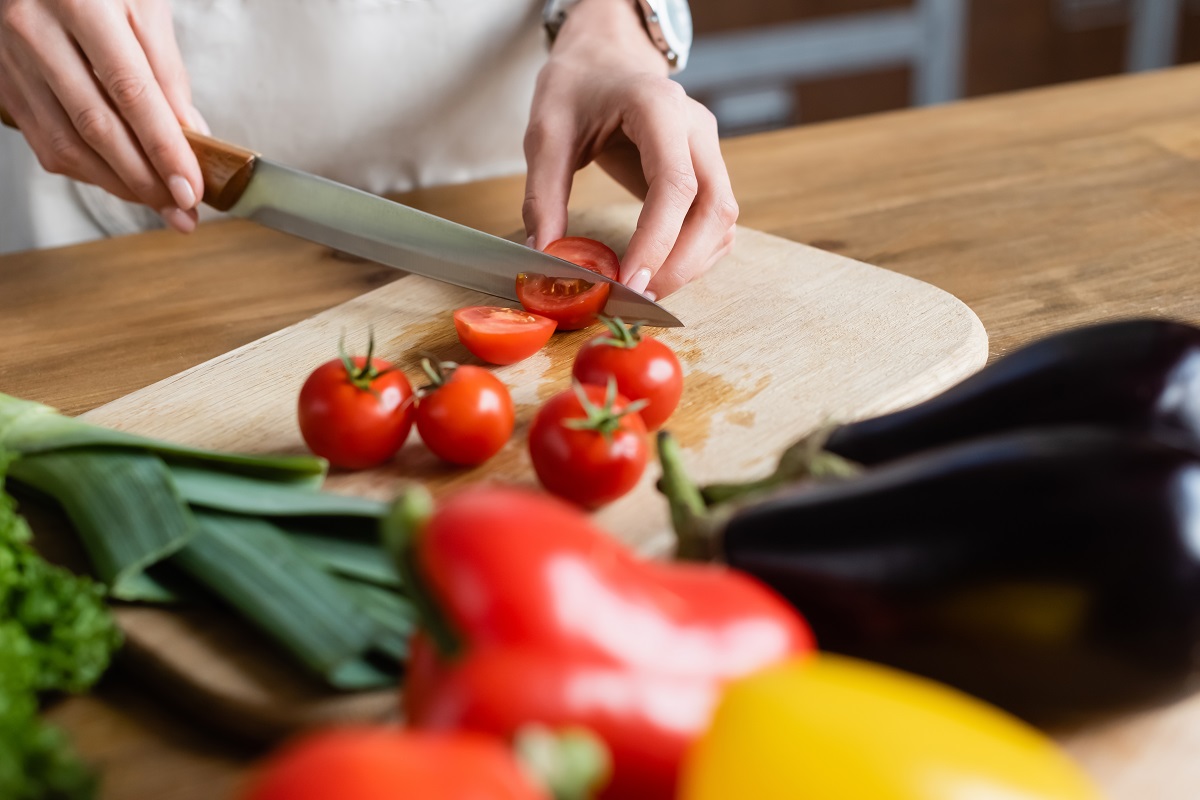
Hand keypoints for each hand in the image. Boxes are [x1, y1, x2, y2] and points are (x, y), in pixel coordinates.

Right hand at [0, 0, 203, 231]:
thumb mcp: (143, 3)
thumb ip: (166, 68)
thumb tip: (191, 134)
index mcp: (81, 3)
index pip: (131, 92)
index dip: (163, 148)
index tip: (191, 188)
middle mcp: (36, 31)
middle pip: (97, 126)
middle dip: (145, 180)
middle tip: (183, 210)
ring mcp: (11, 59)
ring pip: (66, 144)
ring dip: (119, 184)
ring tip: (161, 203)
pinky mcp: (3, 82)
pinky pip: (44, 141)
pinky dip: (88, 170)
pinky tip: (121, 180)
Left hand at [523, 0, 737, 299]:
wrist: (605, 57)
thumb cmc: (577, 87)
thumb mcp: (546, 133)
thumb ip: (544, 195)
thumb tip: (545, 256)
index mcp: (659, 108)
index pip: (674, 185)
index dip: (657, 241)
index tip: (629, 282)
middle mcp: (696, 127)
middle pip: (713, 209)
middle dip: (680, 264)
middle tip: (637, 297)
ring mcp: (709, 147)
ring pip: (723, 220)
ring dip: (692, 264)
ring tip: (646, 290)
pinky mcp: (709, 167)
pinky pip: (717, 221)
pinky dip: (696, 253)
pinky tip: (661, 270)